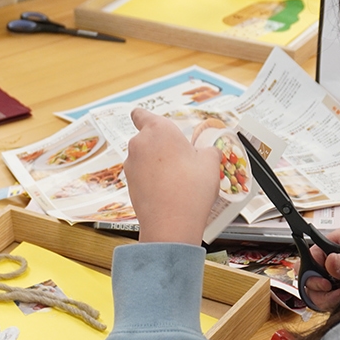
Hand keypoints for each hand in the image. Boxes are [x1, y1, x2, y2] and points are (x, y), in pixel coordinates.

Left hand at [126, 108, 220, 245]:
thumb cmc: (191, 189)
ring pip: (143, 158)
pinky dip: (150, 179)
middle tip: (180, 159)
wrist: (171, 224)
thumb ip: (208, 151)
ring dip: (155, 163)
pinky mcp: (128, 184)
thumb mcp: (210, 164)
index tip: (154, 125)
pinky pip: (140, 175)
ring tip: (176, 179)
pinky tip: (167, 191)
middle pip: (146, 138)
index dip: (145, 118)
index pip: (141, 114)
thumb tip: (208, 152)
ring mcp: (131, 165)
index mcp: (159, 130)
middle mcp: (140, 143)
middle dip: (160, 146)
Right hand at [300, 228, 339, 310]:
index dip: (312, 270)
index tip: (324, 283)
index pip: (311, 253)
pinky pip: (329, 295)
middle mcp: (336, 255)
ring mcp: (339, 271)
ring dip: (328, 297)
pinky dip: (336, 301)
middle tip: (335, 292)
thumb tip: (330, 262)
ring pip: (319, 287)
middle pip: (310, 273)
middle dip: (318, 288)